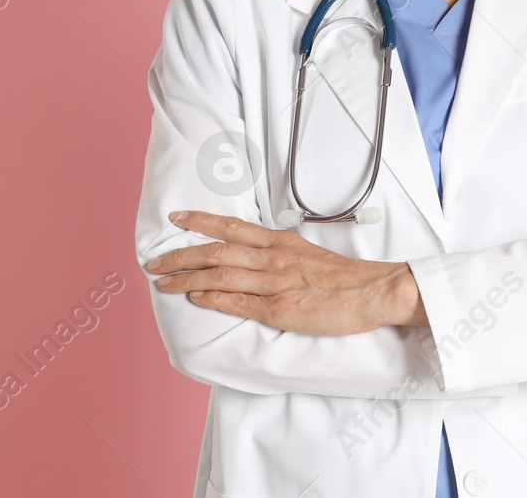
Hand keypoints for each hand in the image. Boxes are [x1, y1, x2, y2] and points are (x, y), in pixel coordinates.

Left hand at [145, 211, 427, 334]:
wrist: (373, 291)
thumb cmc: (344, 277)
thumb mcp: (309, 253)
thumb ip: (281, 253)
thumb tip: (255, 254)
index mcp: (280, 242)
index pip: (231, 227)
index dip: (200, 221)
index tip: (175, 218)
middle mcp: (273, 258)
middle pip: (216, 252)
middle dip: (180, 255)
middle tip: (154, 261)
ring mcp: (275, 283)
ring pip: (220, 276)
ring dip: (186, 278)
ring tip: (163, 283)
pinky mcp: (280, 309)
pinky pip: (238, 302)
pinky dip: (212, 298)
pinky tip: (194, 298)